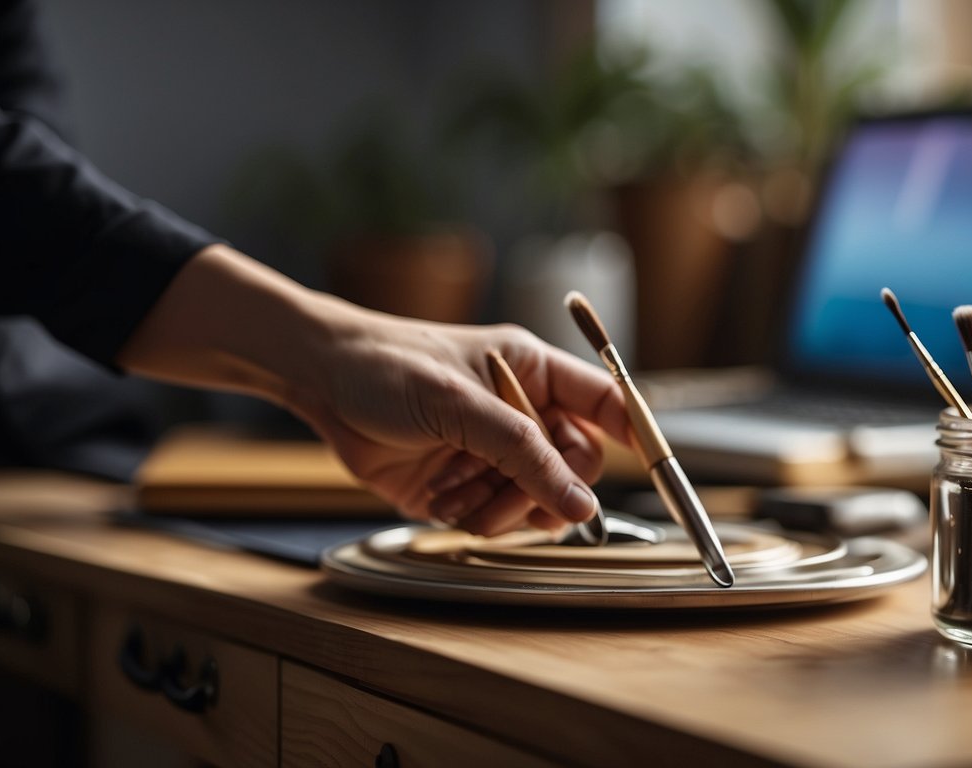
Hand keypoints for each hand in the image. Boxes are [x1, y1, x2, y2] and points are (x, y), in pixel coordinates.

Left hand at [288, 318, 630, 534]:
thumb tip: (579, 503)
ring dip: (502, 508)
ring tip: (460, 492)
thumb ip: (525, 454)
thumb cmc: (387, 366)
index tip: (652, 466)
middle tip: (510, 492)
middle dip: (543, 487)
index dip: (635, 433)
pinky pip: (495, 519)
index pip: (607, 403)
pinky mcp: (464, 487)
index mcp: (534, 372)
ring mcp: (493, 453)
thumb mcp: (461, 405)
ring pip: (537, 502)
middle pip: (575, 466)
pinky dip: (471, 516)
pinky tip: (439, 494)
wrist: (319, 384)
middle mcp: (522, 414)